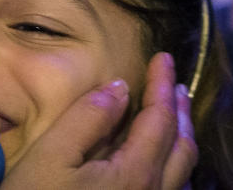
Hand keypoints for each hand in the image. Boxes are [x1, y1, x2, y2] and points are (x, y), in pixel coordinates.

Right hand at [0, 52, 196, 189]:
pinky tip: (161, 165)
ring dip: (181, 139)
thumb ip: (87, 117)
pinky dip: (174, 168)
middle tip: (174, 84)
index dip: (162, 84)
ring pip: (183, 174)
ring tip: (174, 117)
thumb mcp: (49, 156)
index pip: (160, 119)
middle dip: (179, 111)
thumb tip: (119, 88)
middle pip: (182, 148)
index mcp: (134, 175)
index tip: (163, 57)